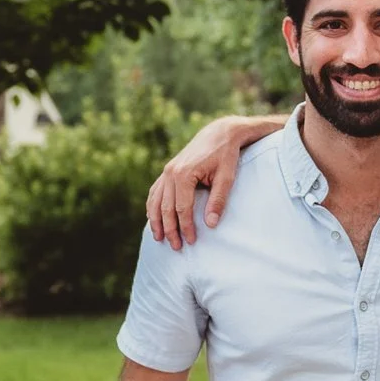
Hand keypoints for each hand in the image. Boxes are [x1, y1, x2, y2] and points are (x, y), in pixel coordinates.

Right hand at [145, 118, 257, 248]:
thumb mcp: (227, 177)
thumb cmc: (226, 155)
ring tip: (160, 239)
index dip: (186, 227)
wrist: (220, 133)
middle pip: (166, 208)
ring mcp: (167, 171)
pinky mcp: (168, 170)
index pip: (182, 208)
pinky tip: (154, 219)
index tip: (191, 241)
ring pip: (156, 201)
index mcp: (184, 174)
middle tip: (176, 247)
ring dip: (157, 221)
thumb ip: (218, 200)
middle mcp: (171, 172)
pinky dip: (153, 207)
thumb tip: (211, 224)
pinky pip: (155, 192)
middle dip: (170, 229)